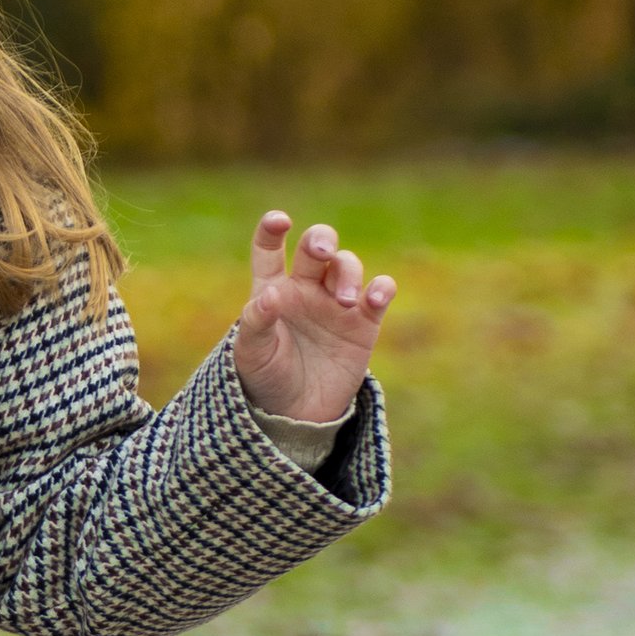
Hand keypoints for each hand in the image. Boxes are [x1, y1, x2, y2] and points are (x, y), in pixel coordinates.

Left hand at [232, 212, 395, 421]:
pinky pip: (379, 292)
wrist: (298, 414)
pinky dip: (382, 288)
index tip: (279, 221)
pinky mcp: (364, 321)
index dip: (272, 230)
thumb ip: (257, 322)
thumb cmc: (267, 378)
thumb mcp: (252, 354)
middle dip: (322, 240)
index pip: (269, 250)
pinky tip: (376, 297)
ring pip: (347, 265)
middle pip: (317, 246)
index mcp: (273, 289)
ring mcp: (336, 302)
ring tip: (343, 301)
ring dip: (348, 272)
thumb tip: (271, 295)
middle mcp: (306, 288)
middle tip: (321, 254)